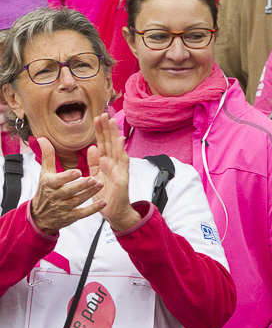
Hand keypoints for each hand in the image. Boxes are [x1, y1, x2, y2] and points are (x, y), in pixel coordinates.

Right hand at [28, 135, 103, 234]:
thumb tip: (43, 138)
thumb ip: (47, 156)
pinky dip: (93, 209)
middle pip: (69, 191)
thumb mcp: (45, 173)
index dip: (67, 177)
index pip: (57, 181)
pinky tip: (103, 202)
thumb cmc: (46, 189)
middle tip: (93, 178)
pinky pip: (83, 213)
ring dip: (89, 193)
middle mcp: (56, 196)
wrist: (41, 214)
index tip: (77, 171)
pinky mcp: (71, 217)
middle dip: (81, 185)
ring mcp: (64, 208)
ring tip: (100, 184)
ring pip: (78, 201)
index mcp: (49, 184)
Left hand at [91, 113, 139, 232]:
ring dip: (114, 135)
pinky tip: (120, 140)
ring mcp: (120, 170)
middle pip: (110, 143)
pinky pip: (123, 162)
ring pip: (117, 149)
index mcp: (106, 164)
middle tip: (104, 113)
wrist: (114, 213)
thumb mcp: (94, 177)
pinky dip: (121, 150)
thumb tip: (91, 147)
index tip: (96, 118)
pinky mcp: (123, 177)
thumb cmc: (105, 196)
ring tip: (111, 122)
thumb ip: (94, 162)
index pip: (102, 144)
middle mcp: (114, 164)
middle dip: (106, 129)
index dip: (99, 131)